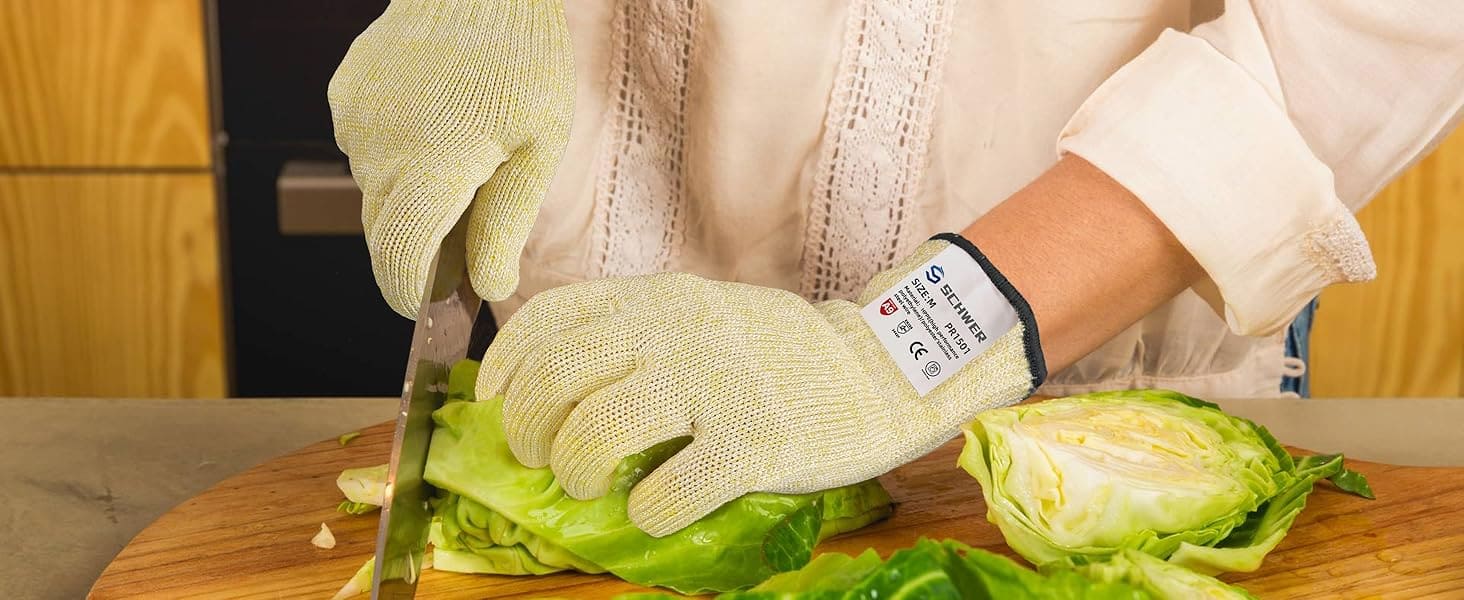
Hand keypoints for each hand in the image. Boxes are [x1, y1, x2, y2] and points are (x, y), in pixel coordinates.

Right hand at [328, 0, 573, 316]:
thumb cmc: (524, 60)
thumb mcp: (538, 147)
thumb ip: (506, 223)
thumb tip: (488, 288)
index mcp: (432, 166)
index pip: (399, 260)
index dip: (410, 295)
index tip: (430, 308)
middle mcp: (379, 148)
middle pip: (384, 233)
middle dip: (418, 250)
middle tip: (469, 239)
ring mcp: (354, 120)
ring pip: (376, 191)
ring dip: (410, 198)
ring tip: (464, 160)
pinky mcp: (343, 96)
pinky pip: (366, 150)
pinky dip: (396, 157)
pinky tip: (437, 124)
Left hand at [479, 238, 1044, 535]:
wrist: (881, 369)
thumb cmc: (780, 352)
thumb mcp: (702, 313)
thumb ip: (636, 330)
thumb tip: (551, 379)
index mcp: (659, 298)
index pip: (549, 317)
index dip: (506, 363)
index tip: (498, 399)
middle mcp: (676, 332)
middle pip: (555, 381)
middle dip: (529, 432)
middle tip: (544, 459)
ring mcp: (714, 386)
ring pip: (594, 435)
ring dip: (575, 472)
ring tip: (591, 486)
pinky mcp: (752, 443)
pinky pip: (667, 491)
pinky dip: (645, 511)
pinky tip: (655, 509)